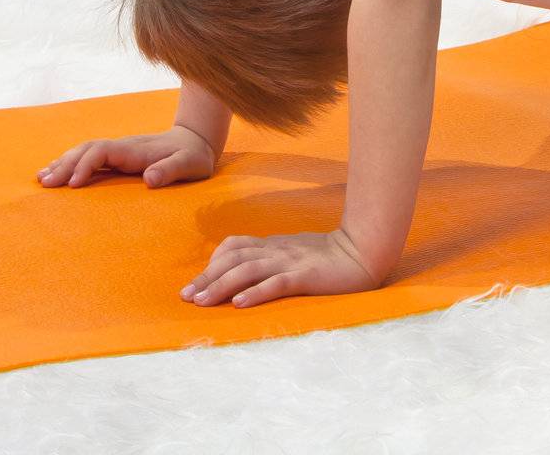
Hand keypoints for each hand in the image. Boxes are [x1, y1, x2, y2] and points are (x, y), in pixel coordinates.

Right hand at [37, 125, 216, 188]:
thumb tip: (149, 179)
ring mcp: (119, 150)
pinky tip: (56, 174)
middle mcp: (123, 147)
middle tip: (45, 184)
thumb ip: (171, 170)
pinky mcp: (118, 157)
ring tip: (42, 179)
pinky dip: (71, 164)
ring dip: (63, 163)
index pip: (102, 152)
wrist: (197, 139)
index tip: (73, 184)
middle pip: (87, 150)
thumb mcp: (190, 164)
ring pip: (84, 151)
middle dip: (65, 165)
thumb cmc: (194, 156)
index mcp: (136, 149)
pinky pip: (89, 157)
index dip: (86, 165)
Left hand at [181, 228, 380, 307]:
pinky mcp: (305, 276)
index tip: (196, 284)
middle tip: (185, 297)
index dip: (212, 263)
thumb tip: (246, 270)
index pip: (234, 247)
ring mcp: (290, 262)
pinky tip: (239, 304)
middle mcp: (276, 250)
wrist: (363, 250)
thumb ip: (273, 257)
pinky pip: (276, 283)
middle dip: (206, 278)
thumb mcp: (295, 251)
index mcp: (274, 245)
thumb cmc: (330, 255)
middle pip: (233, 259)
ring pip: (247, 270)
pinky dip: (255, 293)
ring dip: (221, 286)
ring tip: (202, 301)